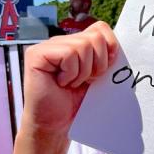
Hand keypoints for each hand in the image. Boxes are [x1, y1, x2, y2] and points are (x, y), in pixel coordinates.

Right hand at [22, 21, 118, 135]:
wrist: (56, 124)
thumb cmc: (76, 103)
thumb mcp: (98, 77)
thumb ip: (105, 57)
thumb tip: (117, 46)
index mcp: (75, 44)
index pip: (101, 28)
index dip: (110, 48)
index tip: (102, 71)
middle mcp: (60, 41)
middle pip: (96, 36)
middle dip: (98, 64)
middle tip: (84, 81)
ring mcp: (47, 46)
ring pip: (83, 45)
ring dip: (83, 72)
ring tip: (72, 83)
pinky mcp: (36, 54)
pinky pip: (69, 54)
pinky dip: (72, 73)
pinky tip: (62, 83)